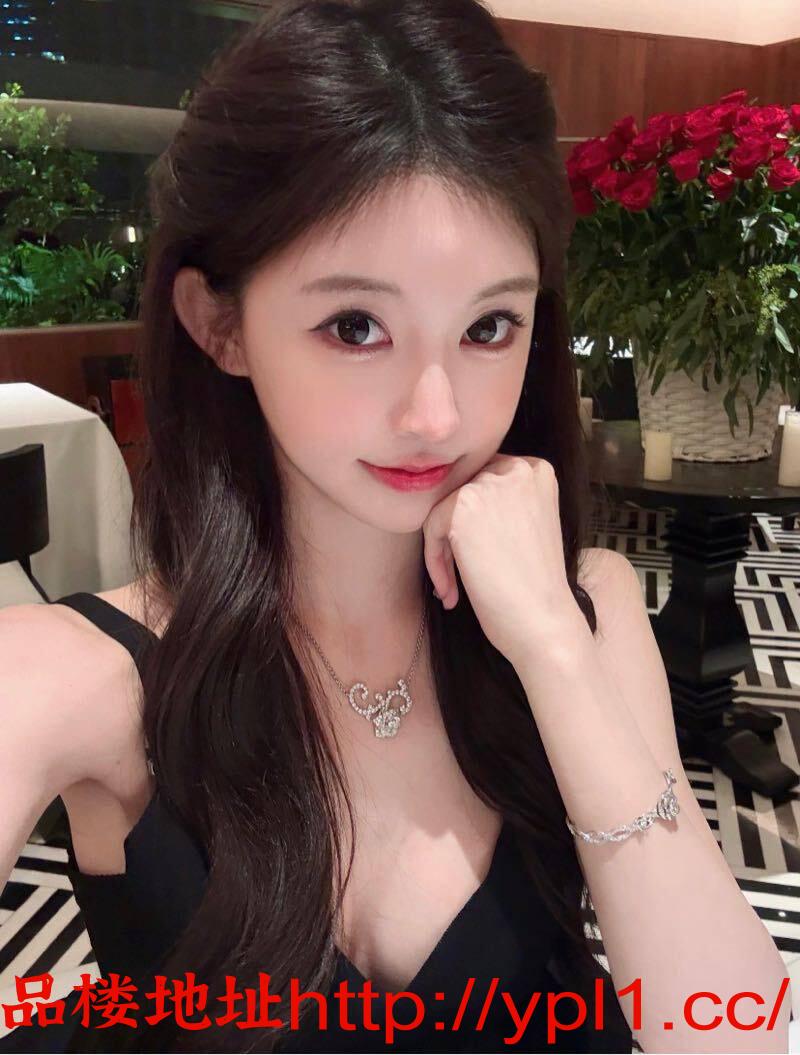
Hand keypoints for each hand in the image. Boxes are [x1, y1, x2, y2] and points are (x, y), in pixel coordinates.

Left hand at [421, 453, 579, 667]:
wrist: (543, 621)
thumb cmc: (535, 585)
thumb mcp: (528, 526)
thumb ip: (501, 504)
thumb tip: (453, 499)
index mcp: (537, 471)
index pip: (484, 479)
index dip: (472, 519)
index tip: (475, 556)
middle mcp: (518, 469)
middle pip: (461, 492)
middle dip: (454, 535)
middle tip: (458, 577)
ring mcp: (492, 484)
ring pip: (442, 509)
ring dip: (441, 552)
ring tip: (453, 588)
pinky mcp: (465, 505)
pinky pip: (430, 526)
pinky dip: (434, 562)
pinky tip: (450, 592)